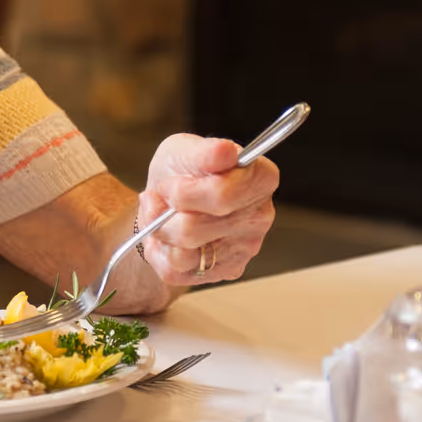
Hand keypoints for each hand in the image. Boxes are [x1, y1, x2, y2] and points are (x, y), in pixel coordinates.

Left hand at [137, 134, 278, 288]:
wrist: (169, 199)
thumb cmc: (183, 171)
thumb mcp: (185, 149)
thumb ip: (204, 152)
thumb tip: (225, 152)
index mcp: (260, 179)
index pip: (221, 195)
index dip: (182, 192)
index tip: (170, 183)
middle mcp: (261, 216)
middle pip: (194, 228)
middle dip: (165, 213)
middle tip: (162, 198)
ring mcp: (246, 248)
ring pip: (183, 254)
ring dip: (160, 232)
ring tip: (163, 215)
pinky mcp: (225, 271)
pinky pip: (177, 272)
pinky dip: (161, 253)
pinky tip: (169, 236)